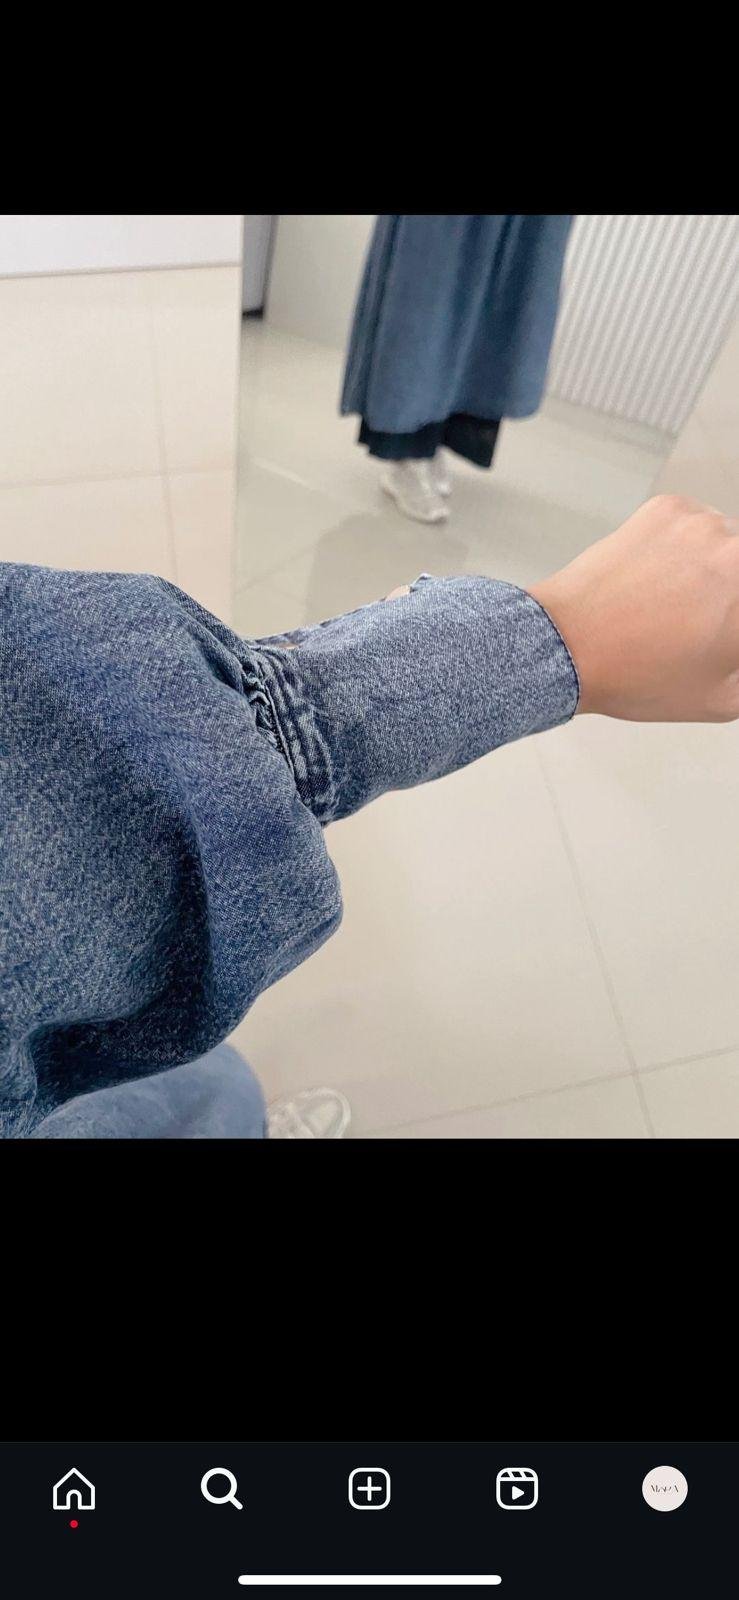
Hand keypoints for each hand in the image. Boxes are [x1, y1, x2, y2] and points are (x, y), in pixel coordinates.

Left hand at [528, 495, 738, 722]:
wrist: (566, 644)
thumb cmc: (635, 672)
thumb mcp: (721, 699)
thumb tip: (736, 654)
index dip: (732, 625)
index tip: (725, 633)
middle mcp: (735, 547)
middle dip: (729, 600)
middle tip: (707, 625)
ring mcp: (703, 521)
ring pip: (728, 544)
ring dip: (717, 570)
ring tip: (678, 607)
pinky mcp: (669, 509)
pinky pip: (696, 526)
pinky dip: (686, 549)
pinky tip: (661, 582)